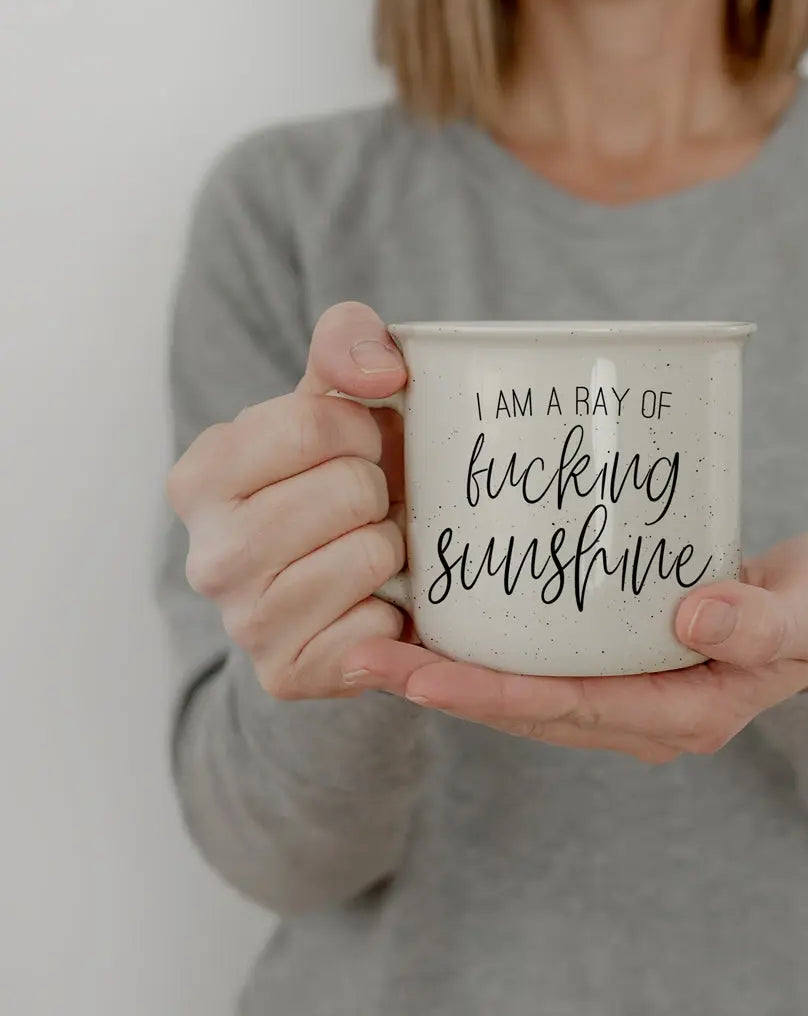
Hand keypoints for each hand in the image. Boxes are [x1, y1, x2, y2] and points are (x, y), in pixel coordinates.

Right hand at [166, 301, 412, 699]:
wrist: (352, 570)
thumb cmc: (344, 470)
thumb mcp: (338, 390)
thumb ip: (350, 341)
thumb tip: (383, 375)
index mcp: (201, 474)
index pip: (316, 423)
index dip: (362, 429)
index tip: (356, 447)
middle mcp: (208, 555)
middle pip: (351, 490)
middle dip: (379, 490)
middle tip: (365, 506)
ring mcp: (244, 623)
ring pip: (372, 555)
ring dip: (392, 547)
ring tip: (368, 548)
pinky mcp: (288, 674)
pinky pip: (379, 629)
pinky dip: (396, 611)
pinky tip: (373, 602)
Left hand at [343, 531, 807, 762]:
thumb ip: (762, 622)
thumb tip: (692, 619)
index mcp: (684, 713)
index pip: (571, 709)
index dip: (494, 695)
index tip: (422, 674)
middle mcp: (646, 715)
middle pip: (529, 709)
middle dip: (447, 689)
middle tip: (366, 658)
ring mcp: (630, 693)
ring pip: (527, 693)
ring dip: (455, 674)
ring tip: (379, 645)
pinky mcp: (620, 660)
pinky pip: (544, 665)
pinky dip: (491, 651)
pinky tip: (448, 617)